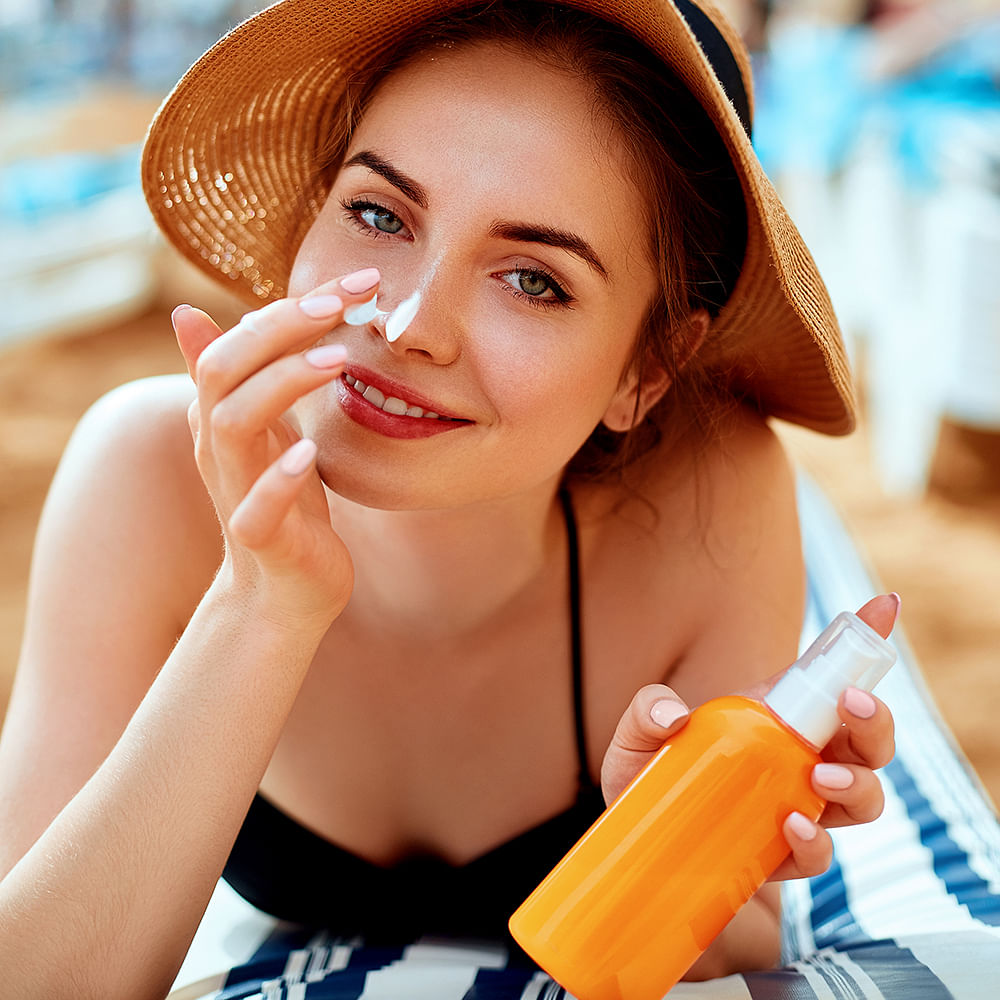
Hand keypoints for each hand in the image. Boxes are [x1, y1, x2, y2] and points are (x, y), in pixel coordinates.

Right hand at [171, 270, 380, 627]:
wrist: (284, 592)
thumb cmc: (283, 503)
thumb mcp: (264, 433)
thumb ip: (244, 376)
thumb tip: (187, 313)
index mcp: (223, 413)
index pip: (241, 341)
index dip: (290, 305)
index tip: (356, 281)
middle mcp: (219, 444)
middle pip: (225, 368)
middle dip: (281, 327)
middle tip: (342, 302)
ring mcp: (235, 490)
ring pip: (233, 423)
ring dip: (281, 384)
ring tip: (338, 359)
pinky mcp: (259, 538)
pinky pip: (256, 508)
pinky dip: (279, 478)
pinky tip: (310, 451)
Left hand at [600, 595, 899, 881]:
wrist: (632, 847)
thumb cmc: (642, 778)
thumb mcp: (634, 734)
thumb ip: (645, 709)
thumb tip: (673, 714)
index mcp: (771, 717)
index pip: (824, 677)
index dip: (861, 643)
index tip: (885, 605)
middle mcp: (795, 759)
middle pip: (866, 740)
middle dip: (876, 721)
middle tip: (853, 705)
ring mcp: (796, 807)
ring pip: (864, 795)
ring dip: (859, 783)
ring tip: (822, 776)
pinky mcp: (781, 856)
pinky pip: (819, 851)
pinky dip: (815, 841)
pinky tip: (792, 825)